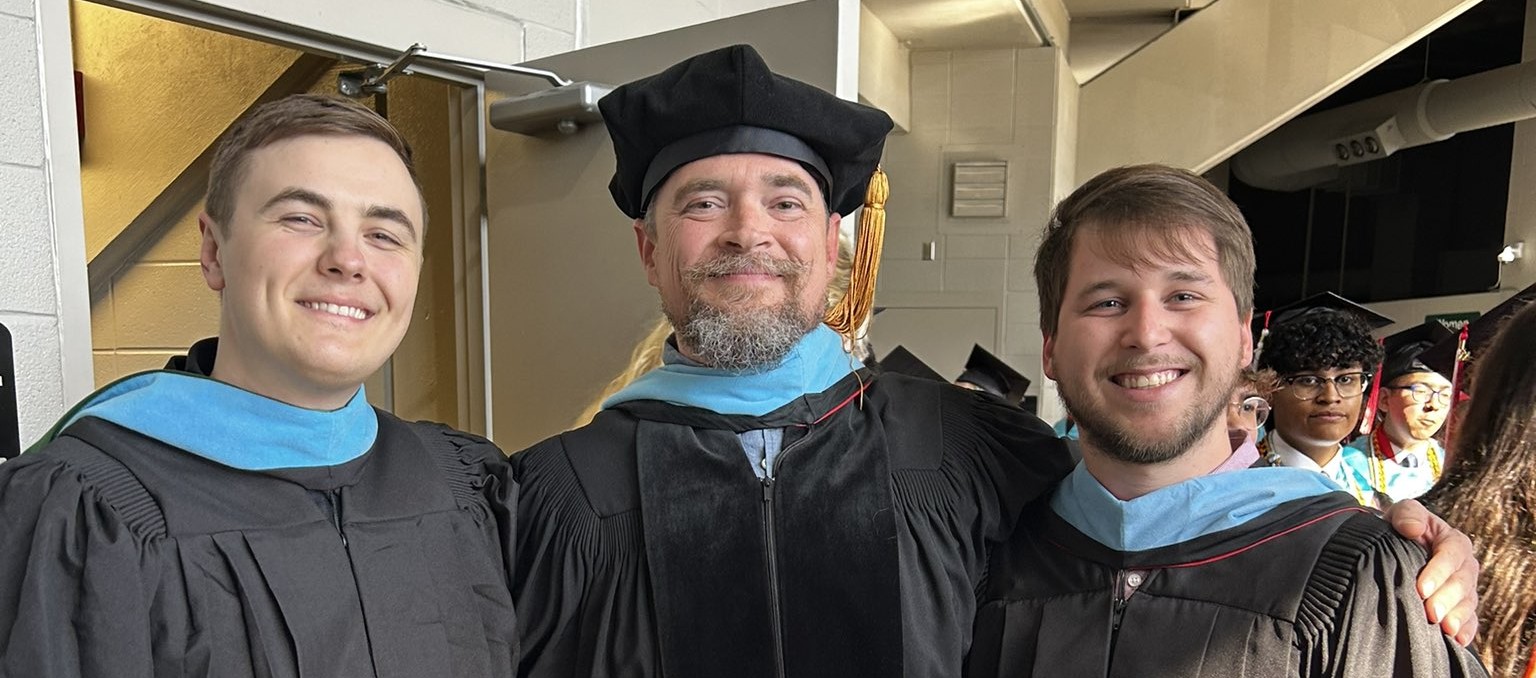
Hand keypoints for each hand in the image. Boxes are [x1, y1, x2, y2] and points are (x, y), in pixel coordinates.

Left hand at [1383, 499, 1479, 644]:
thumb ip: (1408, 514)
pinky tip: (1458, 639)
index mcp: (1452, 541)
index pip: (1452, 555)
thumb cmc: (1401, 527)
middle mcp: (1463, 565)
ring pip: (1466, 602)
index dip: (1439, 572)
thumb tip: (1413, 527)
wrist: (1395, 545)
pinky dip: (1465, 629)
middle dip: (1447, 599)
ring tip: (1444, 628)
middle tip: (1431, 613)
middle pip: (1461, 583)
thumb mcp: (1402, 513)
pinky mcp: (1460, 605)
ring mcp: (1464, 587)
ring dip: (1457, 616)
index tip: (1421, 589)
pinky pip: (1469, 619)